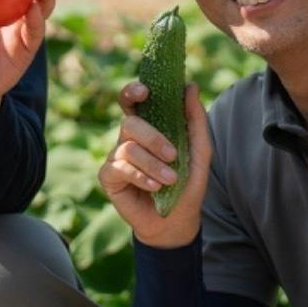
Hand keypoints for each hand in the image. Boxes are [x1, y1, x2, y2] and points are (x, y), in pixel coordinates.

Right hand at [99, 76, 210, 248]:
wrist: (177, 220)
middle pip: (130, 122)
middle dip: (153, 137)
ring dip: (153, 164)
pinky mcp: (108, 177)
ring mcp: (116, 157)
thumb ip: (195, 119)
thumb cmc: (187, 183)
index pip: (132, 101)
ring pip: (128, 147)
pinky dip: (140, 177)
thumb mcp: (199, 150)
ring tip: (170, 180)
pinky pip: (120, 168)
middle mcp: (129, 138)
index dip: (132, 92)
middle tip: (173, 154)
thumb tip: (191, 86)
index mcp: (148, 126)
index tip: (144, 92)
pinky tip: (155, 187)